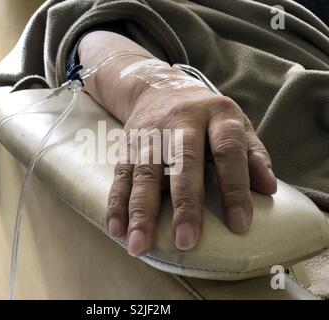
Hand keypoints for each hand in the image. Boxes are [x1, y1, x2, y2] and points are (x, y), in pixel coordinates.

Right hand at [77, 30, 276, 255]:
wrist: (158, 88)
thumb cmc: (205, 115)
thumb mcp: (235, 123)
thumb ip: (252, 153)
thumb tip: (269, 188)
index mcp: (216, 114)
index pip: (228, 150)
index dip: (235, 187)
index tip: (240, 225)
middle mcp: (181, 120)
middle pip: (183, 161)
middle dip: (184, 203)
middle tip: (185, 241)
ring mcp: (150, 133)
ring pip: (144, 171)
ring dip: (140, 210)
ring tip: (139, 244)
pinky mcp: (127, 145)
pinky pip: (121, 175)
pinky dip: (117, 202)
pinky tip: (116, 229)